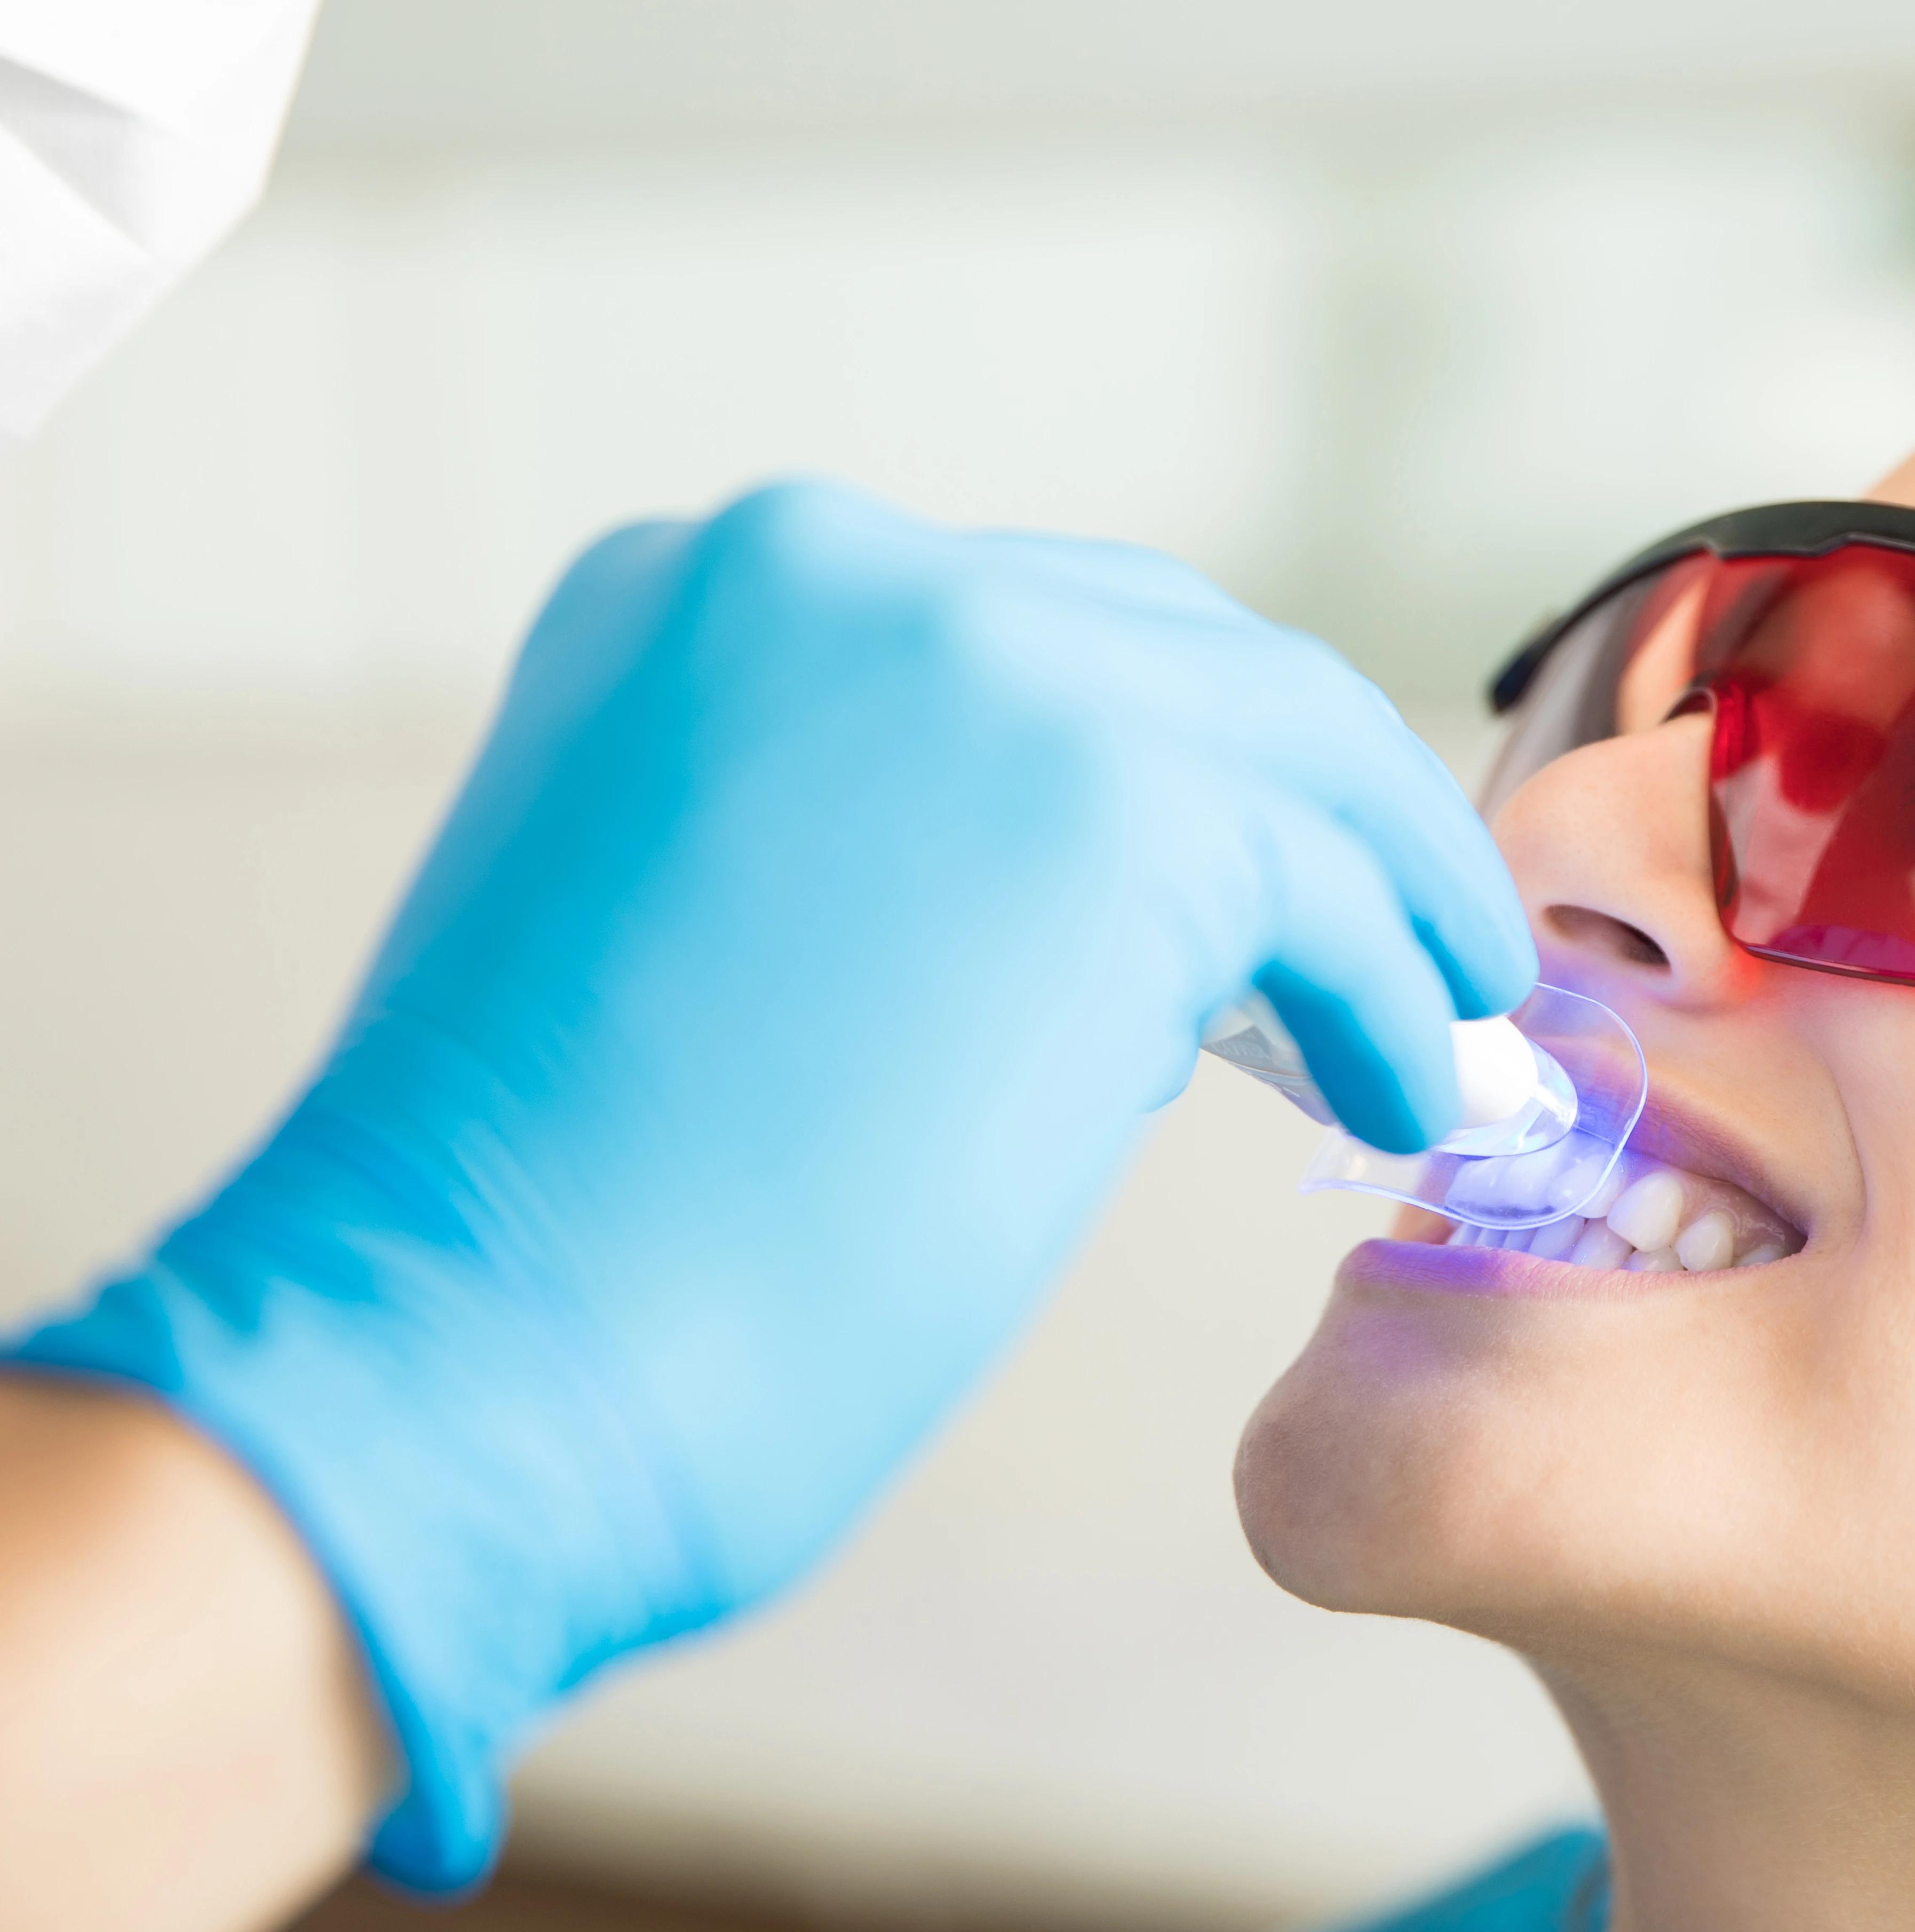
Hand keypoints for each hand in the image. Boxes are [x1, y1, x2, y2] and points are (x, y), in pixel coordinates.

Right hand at [5, 483, 1530, 1889]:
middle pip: (1177, 655)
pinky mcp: (1112, 805)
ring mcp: (979, 663)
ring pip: (1286, 749)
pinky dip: (1393, 993)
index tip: (1257, 874)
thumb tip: (1085, 911)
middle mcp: (830, 571)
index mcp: (693, 592)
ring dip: (1384, 890)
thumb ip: (866, 846)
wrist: (458, 1360)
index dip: (1165, 760)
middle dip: (1301, 799)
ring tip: (1439, 1015)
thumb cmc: (547, 1233)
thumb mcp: (688, 920)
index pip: (1021, 640)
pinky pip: (1329, 890)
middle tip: (1394, 922)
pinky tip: (1401, 1091)